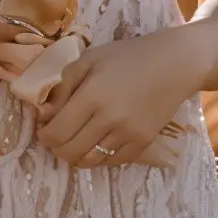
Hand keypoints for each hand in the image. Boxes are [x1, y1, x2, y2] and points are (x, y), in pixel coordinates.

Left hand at [34, 26, 211, 168]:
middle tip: (56, 137)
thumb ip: (64, 85)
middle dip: (57, 148)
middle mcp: (109, 119)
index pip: (57, 131)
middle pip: (70, 151)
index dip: (44, 135)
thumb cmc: (127, 56)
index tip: (44, 128)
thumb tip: (45, 114)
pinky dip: (99, 157)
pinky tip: (96, 143)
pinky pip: (112, 162)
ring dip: (76, 155)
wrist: (174, 64)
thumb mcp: (89, 59)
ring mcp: (128, 134)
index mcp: (92, 95)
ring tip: (74, 142)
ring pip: (90, 161)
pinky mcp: (143, 143)